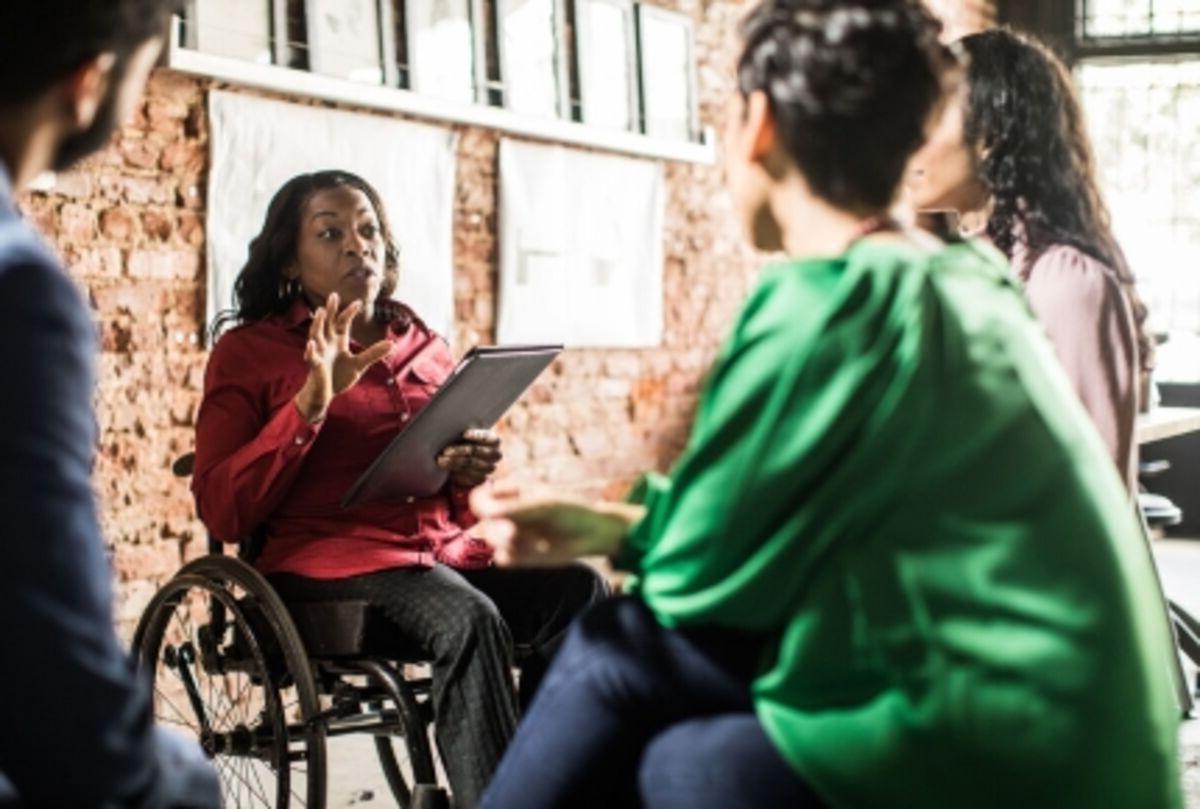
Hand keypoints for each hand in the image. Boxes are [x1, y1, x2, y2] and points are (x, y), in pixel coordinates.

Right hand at [294, 293, 391, 421]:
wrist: (325, 393)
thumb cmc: (339, 376)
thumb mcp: (359, 364)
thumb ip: (373, 353)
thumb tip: (392, 344)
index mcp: (338, 340)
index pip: (342, 322)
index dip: (349, 312)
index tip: (359, 302)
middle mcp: (327, 343)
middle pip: (327, 323)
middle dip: (330, 310)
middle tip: (333, 296)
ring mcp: (319, 353)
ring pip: (315, 335)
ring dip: (317, 324)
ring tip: (319, 312)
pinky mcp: (315, 366)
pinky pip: (311, 357)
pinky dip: (311, 351)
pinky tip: (311, 344)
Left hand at [437, 429, 501, 487]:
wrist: (465, 457)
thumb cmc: (465, 441)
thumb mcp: (467, 434)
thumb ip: (465, 432)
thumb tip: (452, 426)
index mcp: (494, 441)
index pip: (491, 439)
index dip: (478, 436)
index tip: (464, 434)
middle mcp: (495, 455)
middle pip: (478, 452)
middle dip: (460, 451)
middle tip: (445, 451)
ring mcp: (489, 468)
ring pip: (471, 464)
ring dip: (454, 462)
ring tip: (441, 460)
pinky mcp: (481, 478)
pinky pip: (470, 477)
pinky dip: (457, 473)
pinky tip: (448, 470)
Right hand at [470, 484, 643, 566]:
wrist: (591, 535)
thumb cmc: (571, 511)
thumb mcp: (544, 506)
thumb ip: (514, 509)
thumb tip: (484, 513)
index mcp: (511, 493)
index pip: (480, 496)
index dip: (480, 504)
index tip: (490, 511)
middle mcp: (508, 514)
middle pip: (483, 522)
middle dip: (497, 528)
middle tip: (514, 532)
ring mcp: (512, 534)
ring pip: (490, 541)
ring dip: (507, 543)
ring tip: (533, 542)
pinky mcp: (518, 555)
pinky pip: (502, 559)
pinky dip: (513, 557)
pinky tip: (534, 552)